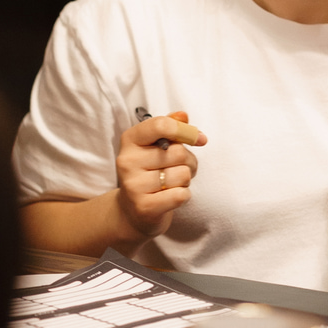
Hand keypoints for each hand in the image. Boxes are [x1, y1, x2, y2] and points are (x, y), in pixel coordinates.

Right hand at [115, 110, 206, 239]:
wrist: (132, 211)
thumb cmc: (150, 172)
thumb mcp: (156, 146)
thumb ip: (170, 127)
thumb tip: (183, 116)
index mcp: (130, 140)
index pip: (161, 125)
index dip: (186, 131)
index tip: (199, 139)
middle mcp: (127, 161)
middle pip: (178, 152)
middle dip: (189, 161)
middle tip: (180, 168)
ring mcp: (133, 185)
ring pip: (182, 174)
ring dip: (186, 179)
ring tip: (173, 183)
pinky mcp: (144, 207)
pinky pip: (181, 195)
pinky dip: (184, 195)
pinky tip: (171, 196)